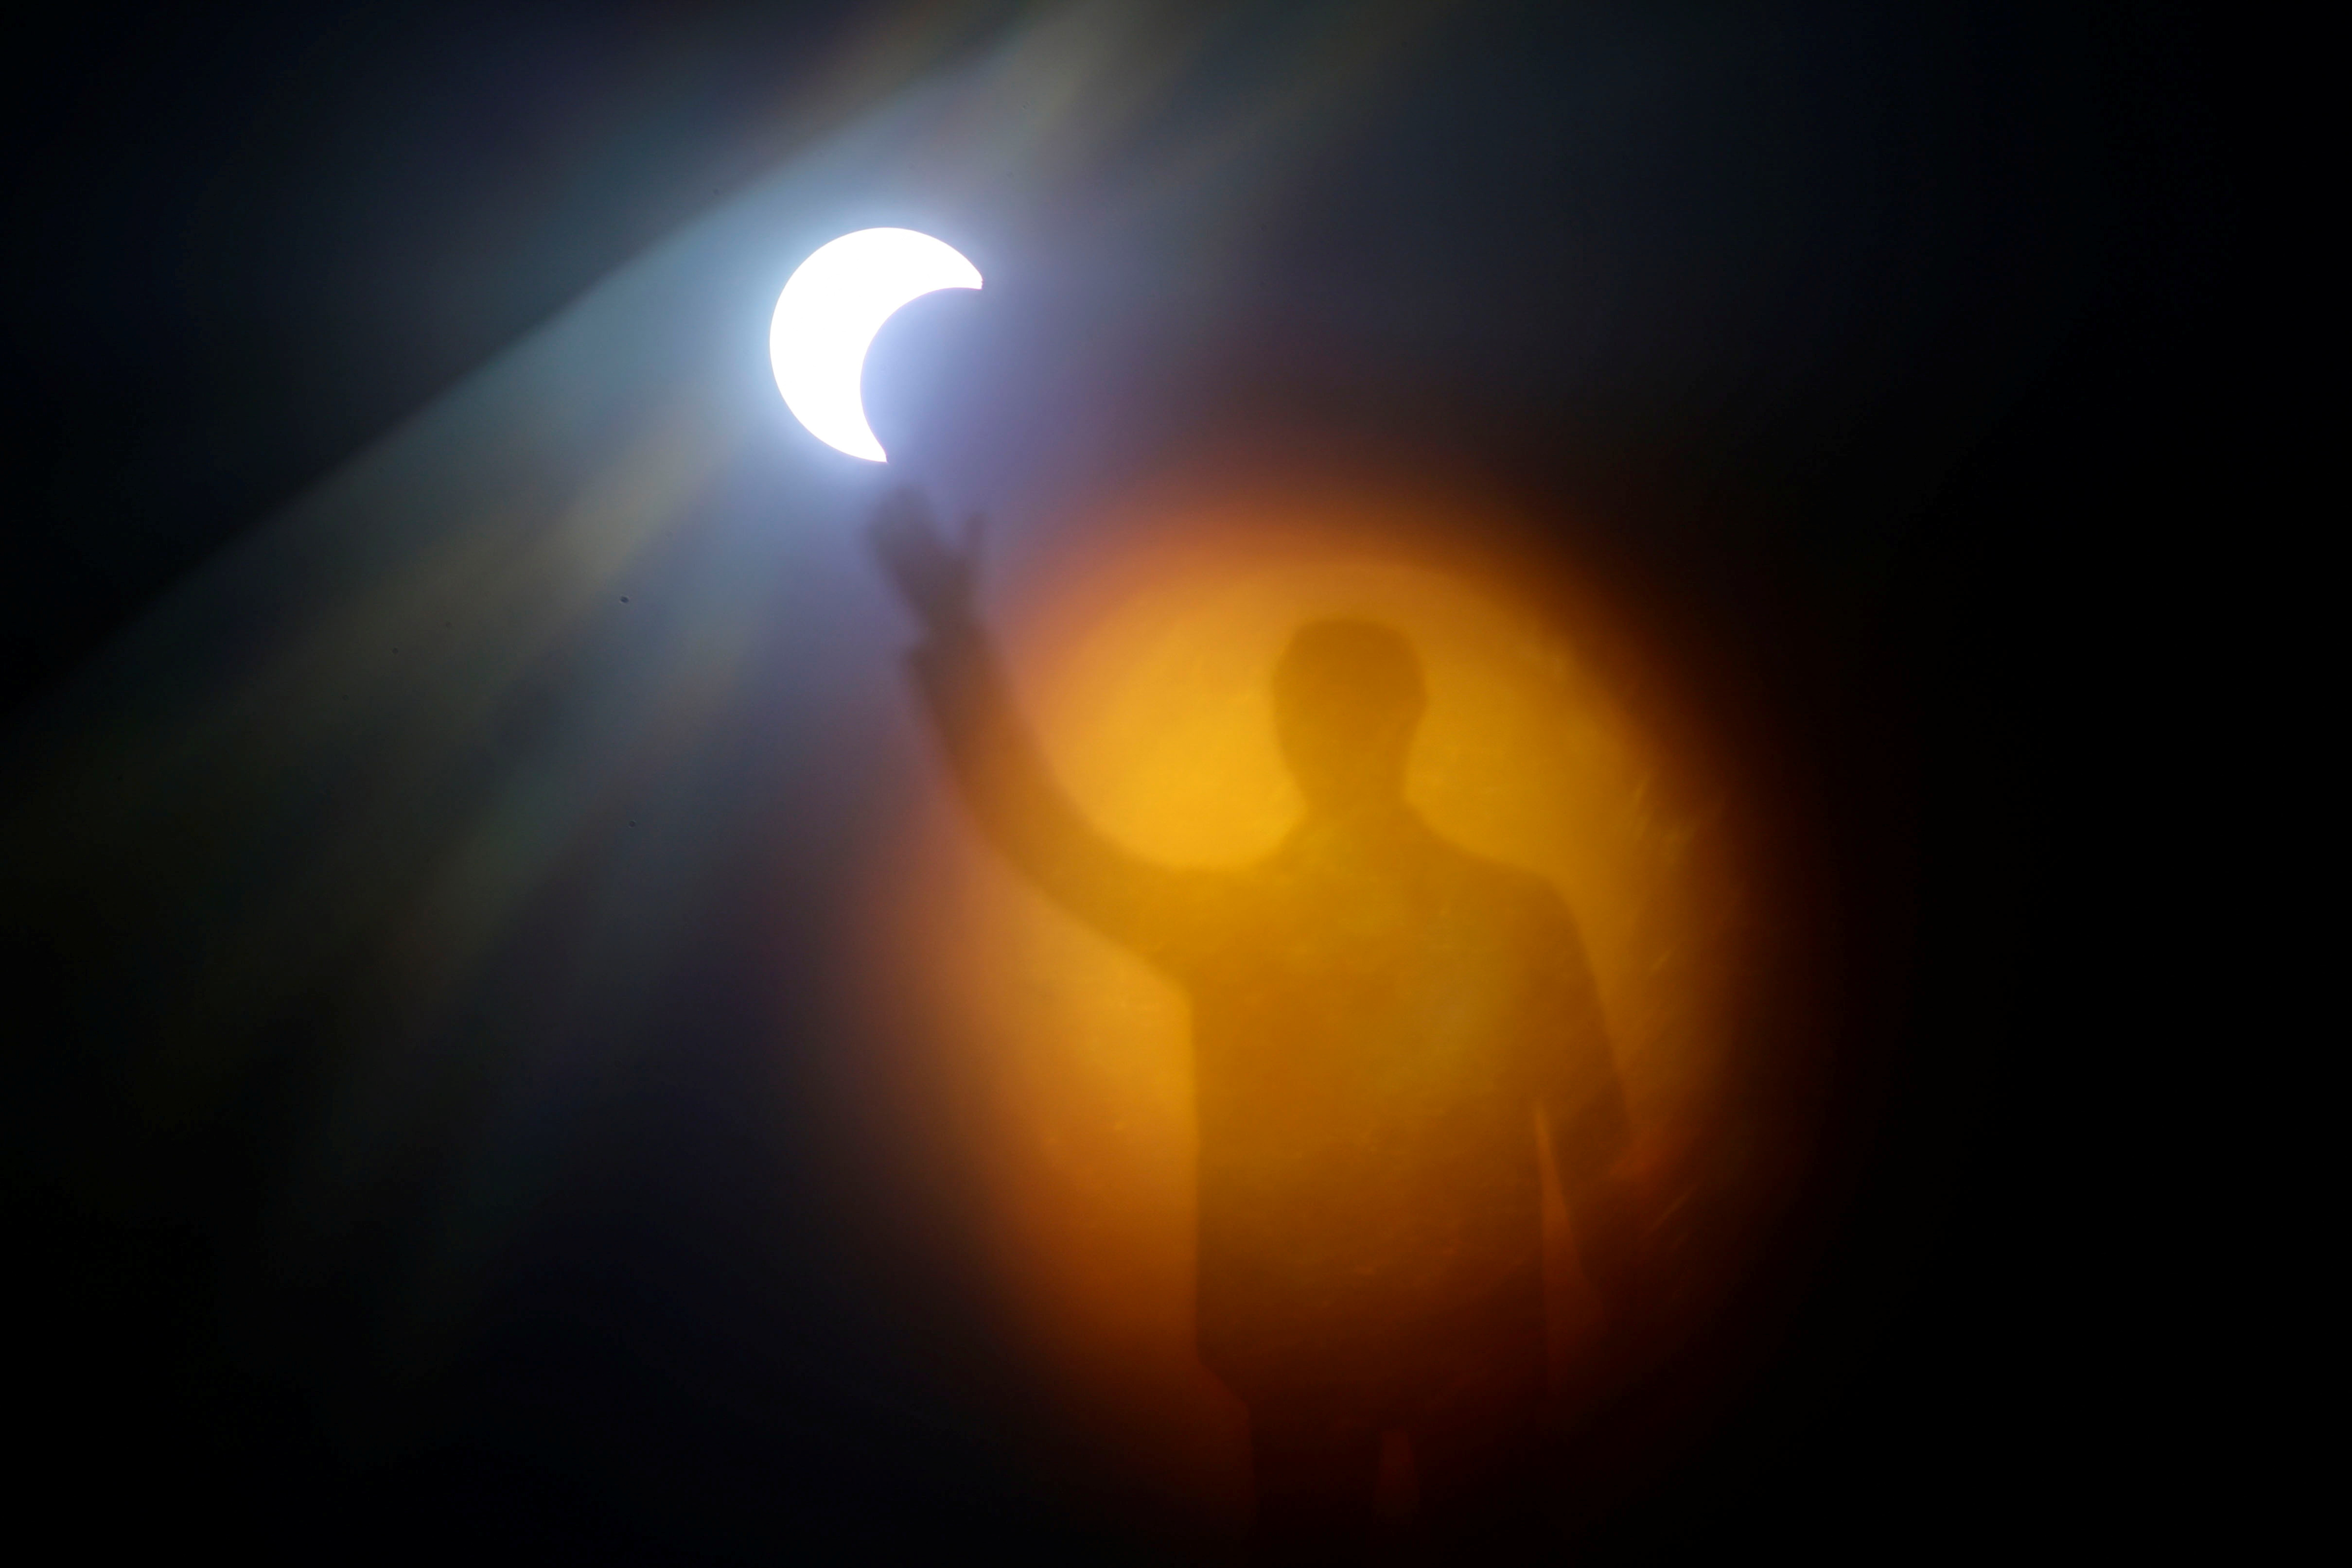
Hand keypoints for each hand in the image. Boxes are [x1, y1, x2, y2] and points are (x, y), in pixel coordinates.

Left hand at [867, 485, 983, 634]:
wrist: (944, 618)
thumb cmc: (960, 589)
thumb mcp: (971, 561)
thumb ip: (972, 535)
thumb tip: (978, 512)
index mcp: (935, 547)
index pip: (922, 518)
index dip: (914, 500)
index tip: (909, 485)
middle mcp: (916, 554)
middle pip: (902, 524)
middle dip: (895, 505)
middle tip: (888, 488)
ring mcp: (903, 564)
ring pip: (889, 537)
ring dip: (882, 518)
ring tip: (876, 502)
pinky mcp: (894, 575)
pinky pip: (881, 555)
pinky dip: (874, 539)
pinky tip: (867, 526)